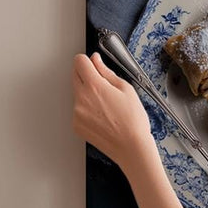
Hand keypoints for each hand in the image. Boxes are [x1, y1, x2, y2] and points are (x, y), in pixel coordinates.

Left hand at [72, 53, 156, 172]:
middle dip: (86, 75)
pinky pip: (78, 110)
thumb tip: (96, 60)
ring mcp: (76, 113)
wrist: (131, 148)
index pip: (79, 61)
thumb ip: (106, 71)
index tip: (94, 65)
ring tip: (106, 106)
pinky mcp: (76, 125)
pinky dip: (86, 110)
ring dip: (87, 94)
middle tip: (104, 87)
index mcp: (94, 86)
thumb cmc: (133, 121)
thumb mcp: (126, 89)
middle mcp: (81, 98)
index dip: (88, 61)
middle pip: (74, 75)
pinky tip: (102, 117)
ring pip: (77, 93)